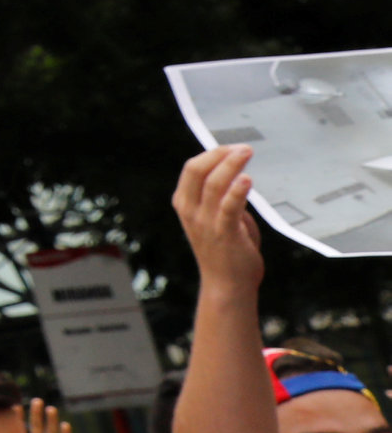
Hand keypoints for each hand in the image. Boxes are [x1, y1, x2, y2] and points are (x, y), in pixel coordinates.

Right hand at [172, 146, 262, 290]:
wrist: (227, 285)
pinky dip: (237, 191)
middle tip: (243, 147)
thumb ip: (225, 200)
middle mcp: (191, 211)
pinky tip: (247, 179)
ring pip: (214, 184)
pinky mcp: (224, 233)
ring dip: (231, 165)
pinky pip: (229, 206)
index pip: (192, 169)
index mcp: (185, 204)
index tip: (232, 147)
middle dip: (219, 154)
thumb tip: (241, 179)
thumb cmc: (227, 252)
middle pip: (197, 170)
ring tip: (247, 152)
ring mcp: (205, 222)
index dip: (211, 154)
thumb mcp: (217, 220)